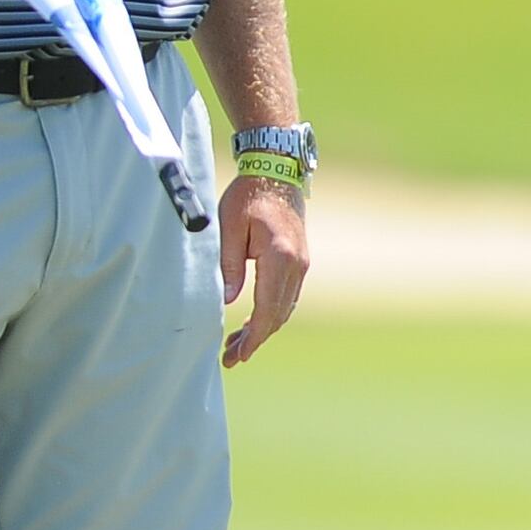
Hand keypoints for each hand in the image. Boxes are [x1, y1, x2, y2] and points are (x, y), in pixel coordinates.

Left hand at [216, 169, 307, 367]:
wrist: (277, 171)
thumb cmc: (248, 195)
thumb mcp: (229, 227)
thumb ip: (228, 264)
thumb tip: (228, 301)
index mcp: (279, 256)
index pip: (268, 308)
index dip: (254, 336)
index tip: (238, 354)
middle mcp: (297, 264)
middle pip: (279, 314)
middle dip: (256, 340)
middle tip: (231, 358)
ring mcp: (302, 263)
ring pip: (284, 308)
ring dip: (263, 329)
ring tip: (236, 346)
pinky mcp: (300, 261)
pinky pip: (287, 297)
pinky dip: (271, 314)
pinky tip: (253, 323)